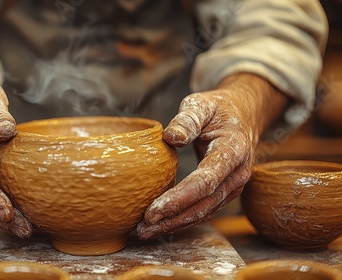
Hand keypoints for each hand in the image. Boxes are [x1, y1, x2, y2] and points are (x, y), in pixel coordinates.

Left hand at [137, 73, 287, 238]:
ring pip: (203, 212)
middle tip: (142, 229)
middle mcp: (237, 174)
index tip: (152, 212)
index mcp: (233, 150)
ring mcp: (233, 186)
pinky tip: (161, 225)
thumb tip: (170, 137)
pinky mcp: (224, 192)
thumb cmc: (218, 108)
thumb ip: (187, 119)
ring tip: (145, 232)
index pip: (205, 181)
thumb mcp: (201, 104)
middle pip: (203, 204)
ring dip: (175, 224)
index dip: (178, 198)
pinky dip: (182, 219)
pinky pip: (203, 210)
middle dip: (172, 219)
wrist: (243, 115)